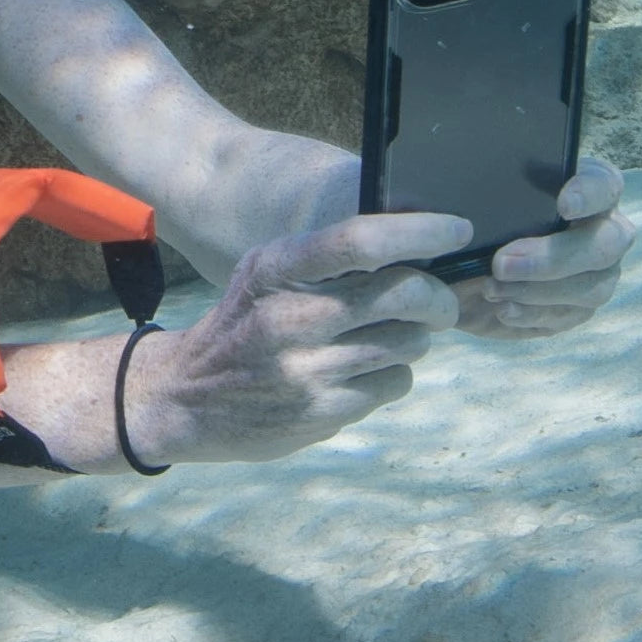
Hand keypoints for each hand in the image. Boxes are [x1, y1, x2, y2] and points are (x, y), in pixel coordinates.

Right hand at [132, 212, 463, 464]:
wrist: (186, 395)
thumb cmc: (243, 322)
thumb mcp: (263, 275)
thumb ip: (323, 258)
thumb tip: (414, 243)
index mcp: (274, 269)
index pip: (359, 240)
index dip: (419, 231)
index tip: (455, 229)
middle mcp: (290, 317)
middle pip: (403, 292)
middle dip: (438, 295)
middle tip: (439, 301)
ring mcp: (307, 369)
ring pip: (409, 341)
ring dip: (413, 337)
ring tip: (385, 337)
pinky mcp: (322, 412)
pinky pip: (395, 382)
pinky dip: (392, 374)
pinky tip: (362, 370)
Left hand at [454, 157, 633, 338]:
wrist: (462, 263)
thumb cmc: (476, 216)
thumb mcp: (476, 201)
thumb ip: (488, 196)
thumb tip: (474, 208)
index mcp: (586, 190)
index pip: (604, 186)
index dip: (589, 195)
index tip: (564, 205)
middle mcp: (602, 232)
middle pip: (605, 245)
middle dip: (553, 257)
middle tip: (502, 264)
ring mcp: (597, 274)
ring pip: (591, 288)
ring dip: (538, 291)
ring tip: (491, 289)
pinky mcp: (579, 308)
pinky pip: (568, 316)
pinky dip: (533, 315)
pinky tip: (503, 309)